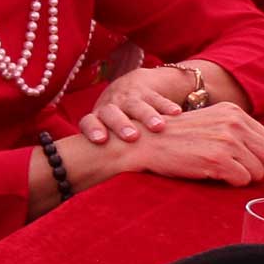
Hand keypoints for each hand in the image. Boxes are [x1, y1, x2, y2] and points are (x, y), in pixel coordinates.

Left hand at [76, 67, 193, 143]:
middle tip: (132, 136)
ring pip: (135, 105)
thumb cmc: (118, 123)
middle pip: (111, 113)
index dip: (93, 129)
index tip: (100, 140)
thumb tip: (106, 176)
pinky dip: (166, 105)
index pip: (88, 122)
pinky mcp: (148, 93)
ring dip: (146, 116)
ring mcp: (129, 98)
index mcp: (99, 118)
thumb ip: (107, 151)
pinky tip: (176, 112)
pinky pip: (157, 98)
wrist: (131, 87)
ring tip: (158, 126)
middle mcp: (112, 106)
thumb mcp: (109, 133)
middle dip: (120, 124)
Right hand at [117, 103, 263, 186]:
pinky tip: (213, 174)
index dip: (257, 156)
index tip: (240, 160)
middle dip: (257, 168)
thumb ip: (234, 130)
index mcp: (233, 112)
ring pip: (259, 171)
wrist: (144, 143)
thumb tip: (262, 152)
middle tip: (235, 170)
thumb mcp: (208, 122)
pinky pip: (243, 180)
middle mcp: (233, 123)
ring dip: (242, 176)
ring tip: (219, 171)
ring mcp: (227, 141)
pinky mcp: (218, 159)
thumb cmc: (174, 138)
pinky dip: (230, 183)